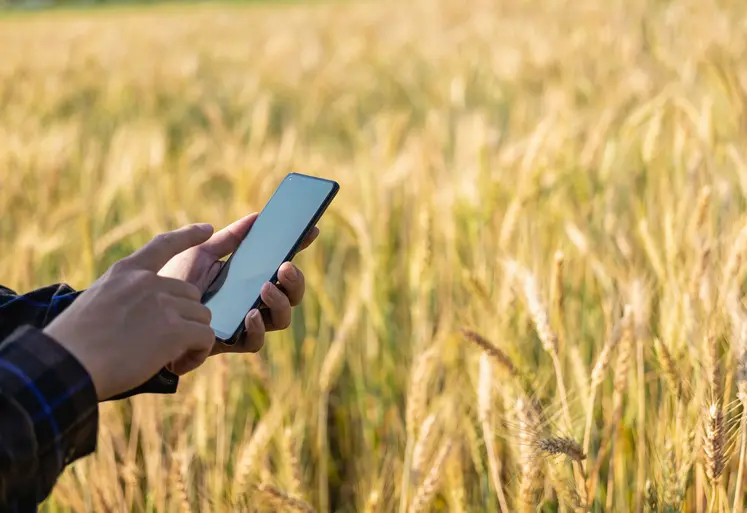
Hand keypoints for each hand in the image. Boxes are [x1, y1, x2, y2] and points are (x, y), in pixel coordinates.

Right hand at [44, 224, 215, 399]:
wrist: (68, 363)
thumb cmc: (73, 344)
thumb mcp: (95, 302)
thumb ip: (124, 299)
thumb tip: (145, 318)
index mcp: (126, 272)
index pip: (163, 245)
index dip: (188, 236)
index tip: (207, 230)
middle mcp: (147, 282)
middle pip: (190, 294)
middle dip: (185, 318)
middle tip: (167, 345)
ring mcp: (163, 303)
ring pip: (201, 316)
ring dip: (192, 338)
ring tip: (171, 359)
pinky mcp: (174, 330)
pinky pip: (206, 338)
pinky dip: (197, 354)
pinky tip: (178, 365)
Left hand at [157, 213, 318, 374]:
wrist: (143, 312)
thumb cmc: (171, 281)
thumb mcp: (200, 252)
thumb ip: (230, 238)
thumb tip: (256, 217)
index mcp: (250, 277)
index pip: (282, 264)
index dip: (299, 248)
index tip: (311, 230)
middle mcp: (252, 301)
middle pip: (291, 295)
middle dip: (296, 281)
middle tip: (285, 266)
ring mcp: (243, 323)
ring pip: (281, 319)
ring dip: (280, 302)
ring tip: (265, 288)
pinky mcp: (229, 342)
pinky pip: (255, 342)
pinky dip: (258, 328)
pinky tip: (250, 314)